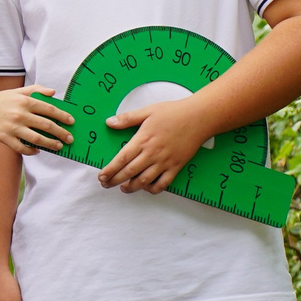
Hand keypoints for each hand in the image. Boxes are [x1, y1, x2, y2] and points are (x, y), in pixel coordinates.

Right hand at [0, 84, 73, 156]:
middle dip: (61, 133)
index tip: (71, 122)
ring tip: (58, 146)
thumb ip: (36, 90)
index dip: (62, 116)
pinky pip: (22, 147)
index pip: (49, 109)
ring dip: (50, 144)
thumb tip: (53, 92)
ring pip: (37, 138)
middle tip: (69, 138)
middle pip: (46, 125)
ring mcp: (12, 127)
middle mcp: (20, 114)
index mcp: (24, 101)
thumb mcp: (16, 91)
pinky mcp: (4, 137)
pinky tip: (37, 150)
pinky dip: (32, 151)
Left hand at [99, 94, 213, 193]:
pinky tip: (146, 188)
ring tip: (123, 188)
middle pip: (129, 172)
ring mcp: (165, 162)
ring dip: (132, 187)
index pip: (122, 159)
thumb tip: (109, 122)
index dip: (110, 170)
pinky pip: (163, 183)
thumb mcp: (148, 111)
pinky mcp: (176, 166)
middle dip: (115, 181)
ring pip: (144, 181)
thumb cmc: (173, 112)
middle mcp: (152, 153)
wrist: (199, 117)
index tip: (101, 176)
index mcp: (143, 140)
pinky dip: (153, 189)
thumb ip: (127, 118)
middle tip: (106, 184)